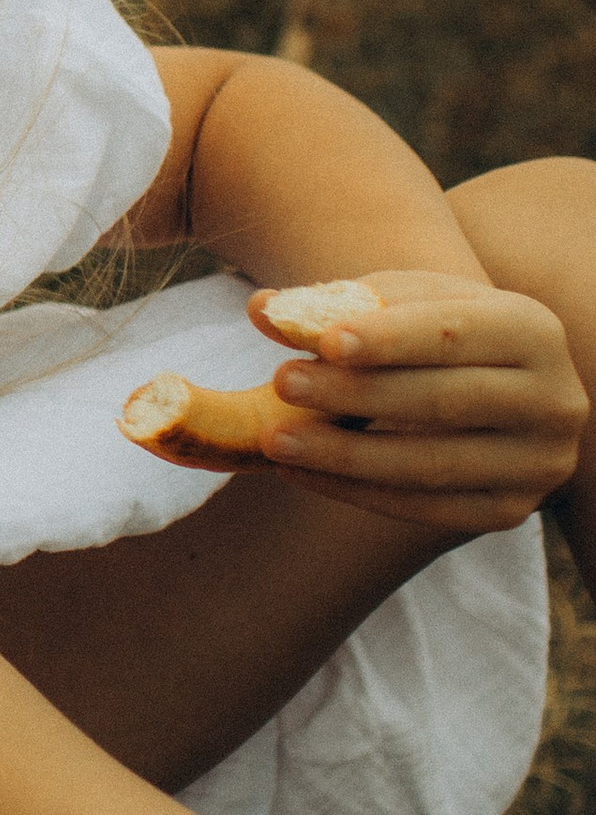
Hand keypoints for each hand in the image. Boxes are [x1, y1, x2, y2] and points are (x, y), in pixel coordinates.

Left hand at [249, 271, 588, 536]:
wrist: (494, 390)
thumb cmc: (436, 334)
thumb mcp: (403, 305)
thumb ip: (337, 304)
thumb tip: (262, 308)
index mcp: (534, 330)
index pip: (457, 333)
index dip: (391, 338)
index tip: (325, 340)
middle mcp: (553, 400)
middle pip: (444, 401)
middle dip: (356, 394)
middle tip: (282, 383)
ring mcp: (537, 464)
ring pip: (432, 464)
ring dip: (345, 454)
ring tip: (274, 439)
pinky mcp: (508, 511)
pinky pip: (426, 509)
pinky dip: (356, 492)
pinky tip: (299, 472)